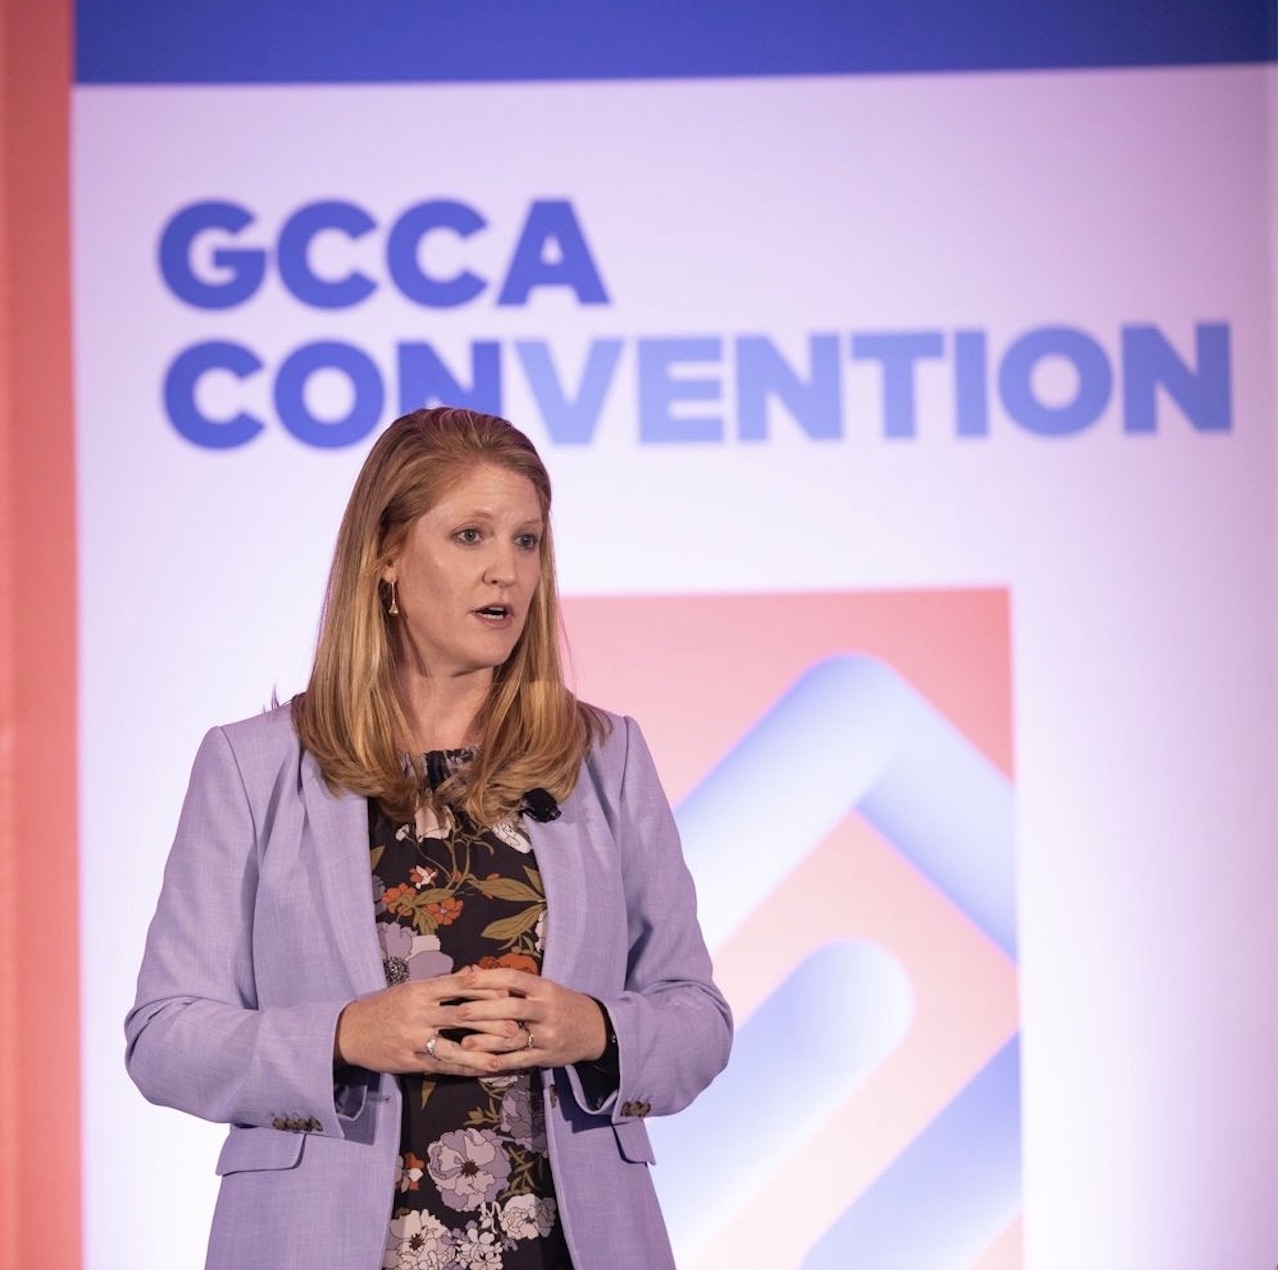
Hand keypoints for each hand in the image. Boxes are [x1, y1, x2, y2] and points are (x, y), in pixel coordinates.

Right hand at [334, 972, 521, 1075]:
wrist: (350, 1031)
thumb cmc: (385, 1005)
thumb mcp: (411, 987)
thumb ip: (443, 983)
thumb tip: (475, 972)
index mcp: (421, 990)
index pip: (459, 986)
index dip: (486, 991)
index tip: (509, 994)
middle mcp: (419, 1013)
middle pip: (461, 1016)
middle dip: (490, 1022)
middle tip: (517, 1026)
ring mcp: (414, 1039)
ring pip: (452, 1047)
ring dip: (479, 1054)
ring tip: (502, 1059)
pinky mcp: (410, 1062)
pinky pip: (441, 1067)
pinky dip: (462, 1070)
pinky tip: (480, 1073)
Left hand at [451, 966, 607, 1071]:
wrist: (594, 1028)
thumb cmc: (560, 1003)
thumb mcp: (542, 988)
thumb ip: (511, 983)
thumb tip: (474, 971)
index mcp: (544, 988)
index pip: (513, 978)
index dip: (488, 979)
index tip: (465, 980)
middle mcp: (546, 1009)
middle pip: (512, 1008)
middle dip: (483, 1010)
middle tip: (459, 1012)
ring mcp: (547, 1034)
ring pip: (514, 1038)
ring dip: (487, 1041)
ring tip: (464, 1043)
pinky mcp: (546, 1056)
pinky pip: (520, 1060)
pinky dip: (500, 1062)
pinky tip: (482, 1063)